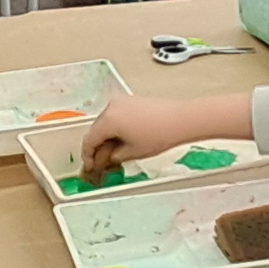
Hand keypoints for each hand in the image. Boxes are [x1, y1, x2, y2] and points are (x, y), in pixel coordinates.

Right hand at [78, 92, 193, 177]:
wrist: (180, 120)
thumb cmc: (158, 136)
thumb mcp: (132, 152)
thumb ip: (113, 156)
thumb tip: (106, 158)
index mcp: (107, 120)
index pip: (89, 140)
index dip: (88, 156)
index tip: (90, 167)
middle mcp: (111, 107)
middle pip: (96, 130)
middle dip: (97, 147)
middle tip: (101, 163)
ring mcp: (121, 102)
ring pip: (106, 123)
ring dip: (107, 138)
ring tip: (114, 153)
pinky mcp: (131, 101)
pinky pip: (116, 116)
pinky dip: (116, 129)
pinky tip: (123, 140)